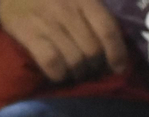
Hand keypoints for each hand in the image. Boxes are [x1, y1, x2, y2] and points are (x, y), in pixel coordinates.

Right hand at [0, 0, 128, 81]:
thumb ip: (92, 9)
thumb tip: (112, 40)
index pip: (108, 30)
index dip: (117, 53)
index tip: (119, 68)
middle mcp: (68, 10)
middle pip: (92, 50)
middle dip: (95, 66)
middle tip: (91, 71)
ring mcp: (48, 22)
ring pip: (74, 59)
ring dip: (78, 73)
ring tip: (75, 74)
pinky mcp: (29, 34)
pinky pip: (51, 62)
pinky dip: (58, 74)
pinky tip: (58, 75)